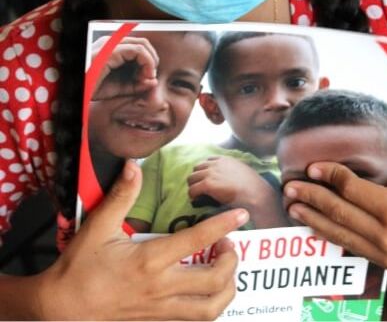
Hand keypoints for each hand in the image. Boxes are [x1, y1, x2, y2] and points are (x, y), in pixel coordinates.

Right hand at [37, 161, 248, 319]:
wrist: (60, 308)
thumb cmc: (79, 267)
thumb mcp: (98, 226)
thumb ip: (121, 195)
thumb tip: (133, 164)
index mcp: (150, 260)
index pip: (197, 239)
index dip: (223, 225)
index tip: (240, 214)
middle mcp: (160, 287)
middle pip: (213, 281)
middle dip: (231, 262)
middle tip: (231, 245)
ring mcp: (159, 310)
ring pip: (208, 311)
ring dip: (226, 291)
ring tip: (226, 272)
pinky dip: (207, 309)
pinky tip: (207, 294)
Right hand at [91, 36, 158, 97]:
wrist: (76, 93)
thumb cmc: (94, 90)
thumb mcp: (120, 88)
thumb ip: (137, 84)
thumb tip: (154, 81)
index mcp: (112, 47)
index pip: (139, 46)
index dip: (149, 61)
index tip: (147, 78)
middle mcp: (111, 42)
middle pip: (143, 42)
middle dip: (152, 59)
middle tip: (150, 77)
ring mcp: (110, 44)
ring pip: (143, 44)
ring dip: (151, 62)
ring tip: (147, 78)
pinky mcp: (110, 50)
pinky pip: (138, 50)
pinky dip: (147, 62)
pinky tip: (145, 75)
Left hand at [188, 157, 287, 227]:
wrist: (256, 195)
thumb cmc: (253, 187)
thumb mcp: (243, 171)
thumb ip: (233, 170)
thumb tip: (229, 178)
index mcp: (225, 159)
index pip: (207, 161)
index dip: (205, 171)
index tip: (206, 180)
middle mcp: (216, 164)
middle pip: (196, 168)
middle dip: (197, 178)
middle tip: (200, 189)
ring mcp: (211, 173)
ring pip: (191, 178)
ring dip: (193, 186)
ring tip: (197, 195)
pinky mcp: (208, 184)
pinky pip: (192, 189)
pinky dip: (192, 195)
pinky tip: (196, 201)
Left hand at [283, 94, 386, 273]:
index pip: (352, 189)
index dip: (330, 176)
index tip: (311, 167)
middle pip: (340, 212)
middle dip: (311, 199)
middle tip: (290, 187)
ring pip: (341, 234)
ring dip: (314, 220)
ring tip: (292, 208)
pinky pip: (352, 248)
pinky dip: (331, 236)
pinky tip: (315, 227)